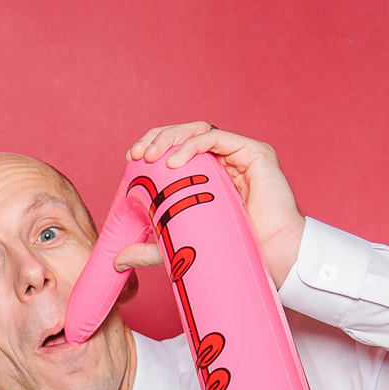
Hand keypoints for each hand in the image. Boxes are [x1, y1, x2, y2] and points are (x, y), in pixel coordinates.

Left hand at [111, 122, 306, 288]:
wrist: (271, 257)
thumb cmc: (234, 249)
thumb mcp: (181, 245)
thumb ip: (151, 249)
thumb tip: (118, 259)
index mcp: (207, 174)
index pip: (176, 148)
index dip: (152, 146)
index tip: (131, 160)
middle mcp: (223, 160)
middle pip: (184, 134)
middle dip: (157, 138)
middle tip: (137, 155)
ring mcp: (239, 154)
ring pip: (198, 130)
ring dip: (170, 137)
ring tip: (151, 157)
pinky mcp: (254, 152)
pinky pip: (216, 137)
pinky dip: (192, 144)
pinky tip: (174, 162)